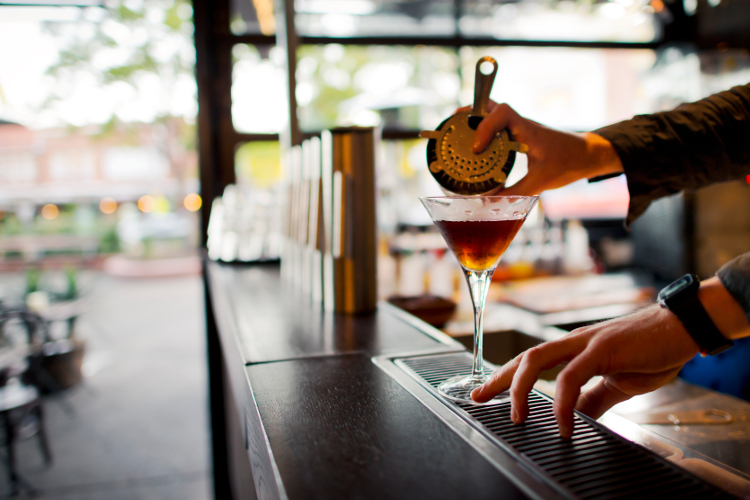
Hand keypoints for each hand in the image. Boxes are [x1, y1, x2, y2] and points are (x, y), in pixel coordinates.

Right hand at [460, 101, 623, 195]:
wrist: (587, 155)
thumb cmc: (569, 163)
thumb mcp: (541, 181)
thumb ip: (515, 193)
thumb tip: (489, 204)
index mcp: (527, 129)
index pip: (501, 112)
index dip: (484, 126)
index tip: (476, 148)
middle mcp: (521, 123)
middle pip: (490, 105)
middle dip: (470, 112)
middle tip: (453, 125)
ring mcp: (519, 127)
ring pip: (492, 112)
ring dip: (475, 119)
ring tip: (458, 132)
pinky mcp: (520, 133)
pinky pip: (498, 125)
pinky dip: (483, 129)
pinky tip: (475, 145)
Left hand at [471, 304, 699, 437]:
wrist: (684, 328)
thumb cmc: (654, 350)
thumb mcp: (619, 382)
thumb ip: (595, 399)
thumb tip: (578, 418)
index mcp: (575, 348)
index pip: (531, 361)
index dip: (505, 377)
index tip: (485, 393)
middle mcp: (574, 341)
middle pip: (524, 357)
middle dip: (498, 378)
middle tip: (478, 398)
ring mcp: (586, 342)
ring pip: (538, 358)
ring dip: (520, 388)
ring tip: (517, 417)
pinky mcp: (604, 349)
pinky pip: (573, 375)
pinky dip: (563, 401)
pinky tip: (564, 423)